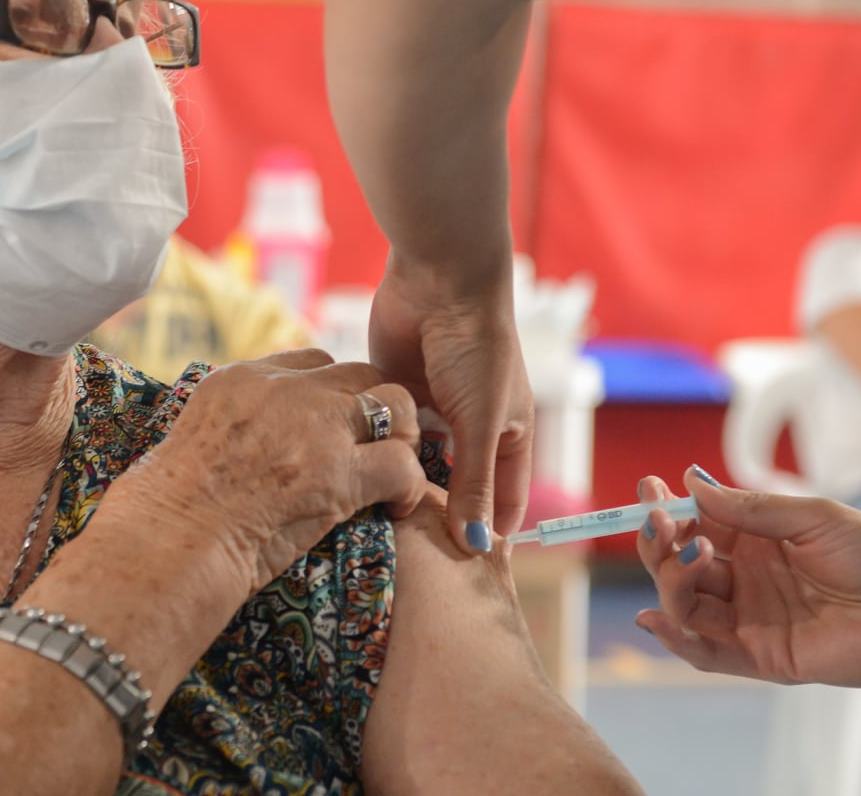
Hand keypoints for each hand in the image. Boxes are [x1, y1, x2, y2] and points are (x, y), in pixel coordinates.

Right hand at [102, 349, 426, 596]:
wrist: (167, 542)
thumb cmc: (165, 511)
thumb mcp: (190, 440)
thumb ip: (231, 427)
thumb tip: (248, 448)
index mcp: (241, 378)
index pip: (313, 361)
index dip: (334, 394)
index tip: (336, 429)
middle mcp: (283, 390)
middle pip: (362, 373)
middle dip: (375, 411)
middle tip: (374, 451)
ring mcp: (314, 427)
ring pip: (395, 405)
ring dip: (401, 440)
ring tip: (393, 476)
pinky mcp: (338, 473)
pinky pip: (403, 465)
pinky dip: (410, 489)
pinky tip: (397, 510)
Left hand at [369, 251, 534, 552]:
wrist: (439, 279)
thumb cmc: (476, 346)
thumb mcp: (480, 420)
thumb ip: (474, 483)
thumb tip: (478, 548)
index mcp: (507, 437)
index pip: (503, 506)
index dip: (487, 539)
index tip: (460, 581)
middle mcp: (470, 430)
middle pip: (453, 491)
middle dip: (435, 520)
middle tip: (407, 565)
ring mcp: (431, 412)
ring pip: (414, 467)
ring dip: (400, 489)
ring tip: (373, 533)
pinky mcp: (394, 396)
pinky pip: (385, 437)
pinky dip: (374, 456)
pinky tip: (353, 487)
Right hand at [634, 469, 860, 688]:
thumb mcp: (812, 516)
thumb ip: (750, 508)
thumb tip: (690, 482)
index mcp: (753, 542)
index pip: (692, 526)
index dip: (665, 510)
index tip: (648, 488)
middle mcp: (744, 581)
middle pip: (678, 565)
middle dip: (659, 543)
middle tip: (659, 522)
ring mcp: (750, 620)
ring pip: (684, 605)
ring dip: (671, 580)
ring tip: (691, 555)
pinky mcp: (762, 658)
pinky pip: (707, 652)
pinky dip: (676, 639)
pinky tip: (656, 618)